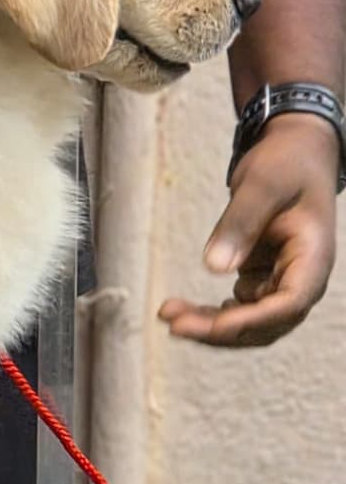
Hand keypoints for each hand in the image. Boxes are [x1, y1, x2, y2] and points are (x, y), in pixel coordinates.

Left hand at [159, 114, 337, 345]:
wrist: (295, 153)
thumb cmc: (285, 163)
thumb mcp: (262, 184)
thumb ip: (240, 223)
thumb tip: (215, 268)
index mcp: (313, 257)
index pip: (290, 304)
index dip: (253, 320)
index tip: (215, 325)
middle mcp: (302, 277)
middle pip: (267, 323)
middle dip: (221, 330)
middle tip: (175, 326)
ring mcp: (282, 280)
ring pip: (250, 321)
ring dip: (211, 326)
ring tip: (170, 316)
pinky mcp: (262, 278)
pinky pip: (239, 307)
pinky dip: (212, 313)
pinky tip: (183, 310)